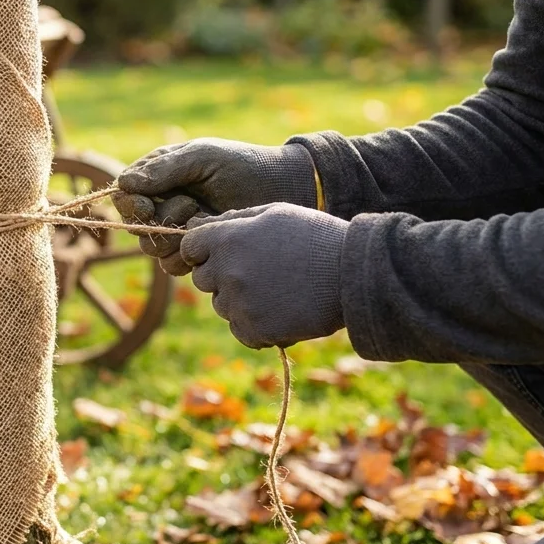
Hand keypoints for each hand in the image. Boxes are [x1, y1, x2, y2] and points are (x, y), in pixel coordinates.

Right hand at [112, 139, 317, 275]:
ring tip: (205, 216)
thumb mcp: (202, 158)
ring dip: (174, 236)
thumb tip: (123, 182)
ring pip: (152, 247)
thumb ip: (164, 170)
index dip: (129, 204)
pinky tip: (211, 236)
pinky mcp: (196, 252)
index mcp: (159, 176)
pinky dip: (188, 254)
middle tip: (190, 205)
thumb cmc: (243, 165)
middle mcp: (164, 203)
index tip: (146, 204)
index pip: (125, 195)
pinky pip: (173, 264)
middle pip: (135, 225)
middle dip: (157, 219)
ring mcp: (179, 230)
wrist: (283, 189)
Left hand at [179, 203, 346, 348]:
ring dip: (240, 301)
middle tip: (260, 271)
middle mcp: (227, 271)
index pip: (190, 247)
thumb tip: (198, 227)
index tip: (224, 252)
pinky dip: (255, 326)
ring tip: (277, 289)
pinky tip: (280, 310)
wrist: (353, 274)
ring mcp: (239, 303)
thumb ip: (234, 220)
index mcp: (228, 239)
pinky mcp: (254, 330)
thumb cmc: (316, 236)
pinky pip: (239, 330)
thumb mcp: (275, 213)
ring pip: (222, 305)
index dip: (205, 249)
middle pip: (203, 279)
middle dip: (223, 275)